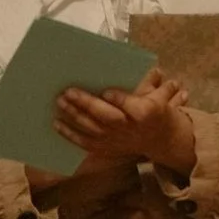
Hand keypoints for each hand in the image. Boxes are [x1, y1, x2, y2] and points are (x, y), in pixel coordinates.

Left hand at [56, 69, 194, 173]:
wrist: (160, 140)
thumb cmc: (157, 111)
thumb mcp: (162, 96)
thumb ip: (155, 83)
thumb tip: (155, 70)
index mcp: (145, 113)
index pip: (132, 107)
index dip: (119, 100)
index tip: (106, 91)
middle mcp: (128, 128)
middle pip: (107, 117)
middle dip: (87, 105)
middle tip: (69, 91)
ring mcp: (115, 140)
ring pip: (92, 129)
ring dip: (74, 116)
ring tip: (60, 101)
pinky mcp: (106, 148)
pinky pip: (85, 143)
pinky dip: (70, 134)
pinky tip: (56, 123)